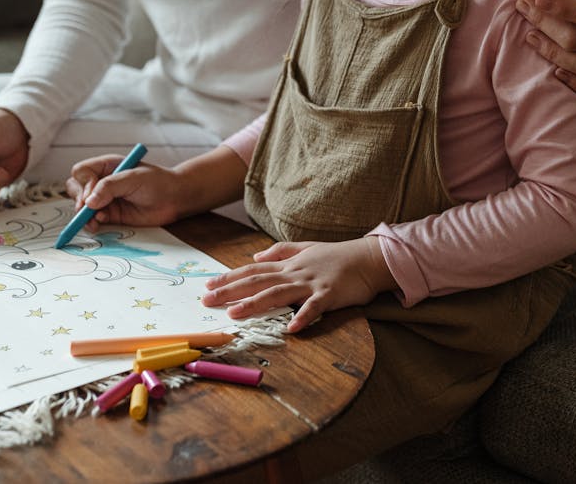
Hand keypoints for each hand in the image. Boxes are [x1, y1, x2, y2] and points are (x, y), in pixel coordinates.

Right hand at [65, 156, 186, 230]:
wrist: (175, 199)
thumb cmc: (158, 181)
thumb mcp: (134, 177)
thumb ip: (110, 187)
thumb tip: (88, 202)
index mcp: (107, 166)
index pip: (82, 171)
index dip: (84, 184)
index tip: (92, 195)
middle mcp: (103, 182)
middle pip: (76, 188)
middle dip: (79, 199)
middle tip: (88, 209)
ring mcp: (105, 199)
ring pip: (81, 206)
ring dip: (83, 214)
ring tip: (95, 219)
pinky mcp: (110, 214)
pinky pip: (92, 219)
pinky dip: (91, 223)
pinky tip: (99, 223)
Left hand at [202, 238, 395, 332]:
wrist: (368, 258)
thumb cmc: (338, 255)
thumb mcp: (307, 248)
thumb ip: (281, 251)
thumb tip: (256, 255)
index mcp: (289, 264)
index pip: (253, 270)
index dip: (230, 278)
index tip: (208, 285)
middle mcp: (295, 272)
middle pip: (258, 282)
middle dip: (231, 291)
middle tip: (207, 301)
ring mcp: (311, 283)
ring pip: (278, 293)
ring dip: (255, 304)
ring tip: (235, 313)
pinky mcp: (329, 294)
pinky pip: (314, 307)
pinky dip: (302, 317)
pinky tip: (291, 328)